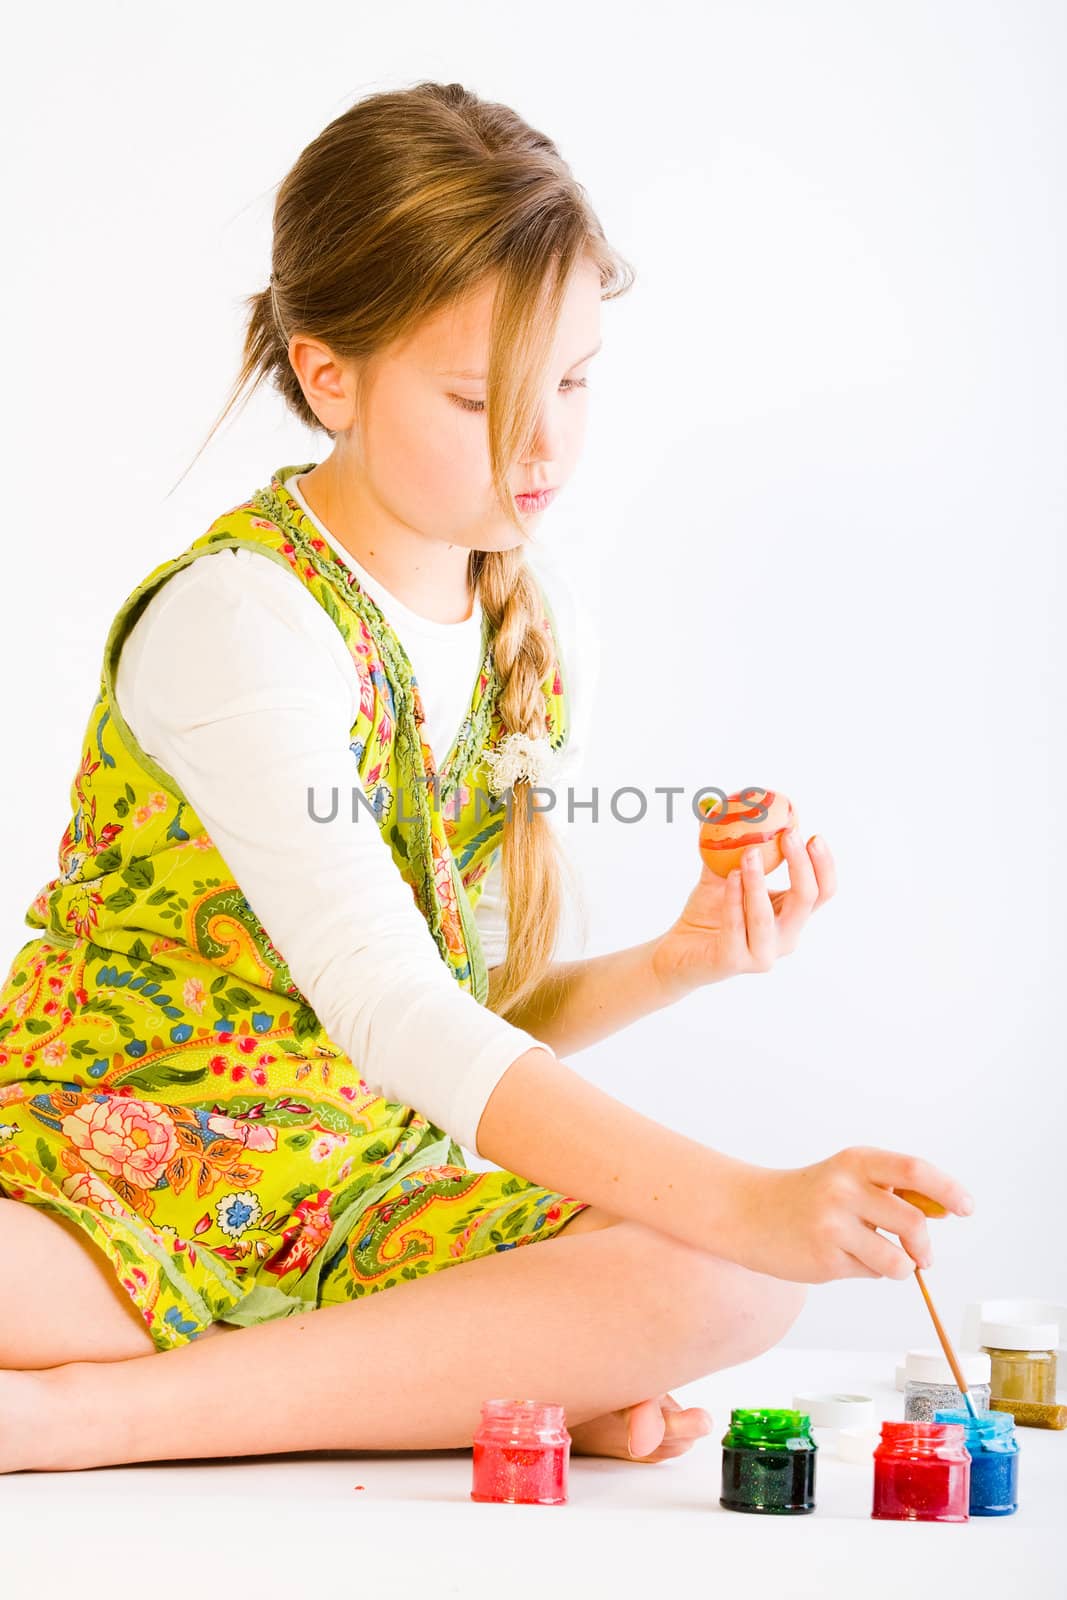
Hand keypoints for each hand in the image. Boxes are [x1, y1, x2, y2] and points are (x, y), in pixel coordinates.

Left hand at [652, 826, 835, 1000]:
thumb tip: (730, 804)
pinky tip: (729, 877)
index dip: (824, 865)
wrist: (677, 951)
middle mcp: (784, 938)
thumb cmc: (708, 912)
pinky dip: (734, 899)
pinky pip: (737, 926)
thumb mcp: (725, 874)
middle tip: (789, 835)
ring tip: (747, 854)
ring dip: (758, 880)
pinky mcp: (735, 962)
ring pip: (767, 915)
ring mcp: (762, 954)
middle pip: (806, 900)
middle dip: (801, 864)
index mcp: (790, 916)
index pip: (822, 892)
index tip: (813, 836)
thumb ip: (733, 847)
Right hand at [727, 1147, 974, 1283]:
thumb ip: (891, 1189)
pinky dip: (870, 1271)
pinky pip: (872, 1273)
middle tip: (923, 1256)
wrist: (749, 1212)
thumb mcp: (847, 1177)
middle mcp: (844, 1188)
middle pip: (914, 1222)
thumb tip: (944, 1211)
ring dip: (901, 1266)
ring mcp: (833, 1225)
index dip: (947, 1190)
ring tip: (882, 1259)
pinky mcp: (825, 1258)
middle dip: (925, 1246)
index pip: (914, 1171)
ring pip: (898, 1260)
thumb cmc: (809, 1196)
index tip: (965, 1207)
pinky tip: (844, 1258)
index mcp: (855, 1161)